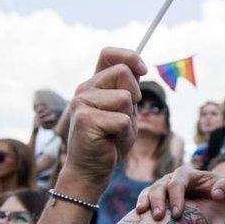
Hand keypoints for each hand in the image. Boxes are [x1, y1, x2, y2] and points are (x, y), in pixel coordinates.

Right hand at [61, 48, 146, 190]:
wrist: (92, 169)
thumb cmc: (110, 140)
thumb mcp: (125, 111)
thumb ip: (129, 90)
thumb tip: (139, 67)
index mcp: (94, 84)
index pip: (108, 54)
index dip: (129, 56)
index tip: (143, 69)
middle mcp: (84, 89)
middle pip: (124, 73)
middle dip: (135, 96)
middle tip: (123, 117)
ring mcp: (82, 103)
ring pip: (125, 98)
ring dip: (129, 119)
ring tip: (115, 132)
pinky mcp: (85, 119)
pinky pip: (123, 120)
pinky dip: (125, 133)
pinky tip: (110, 141)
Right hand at [135, 165, 224, 219]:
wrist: (208, 194)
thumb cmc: (217, 189)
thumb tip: (217, 194)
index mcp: (186, 174)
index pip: (177, 183)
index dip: (176, 197)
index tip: (178, 214)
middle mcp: (170, 178)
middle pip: (160, 186)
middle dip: (158, 201)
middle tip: (159, 216)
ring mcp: (161, 187)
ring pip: (149, 191)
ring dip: (146, 202)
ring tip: (142, 213)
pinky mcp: (155, 197)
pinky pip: (144, 198)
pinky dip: (140, 205)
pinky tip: (137, 215)